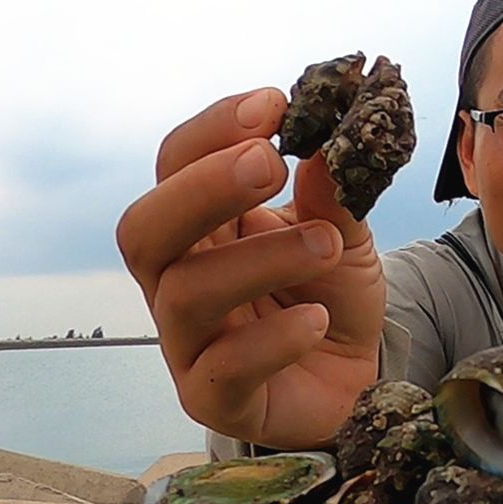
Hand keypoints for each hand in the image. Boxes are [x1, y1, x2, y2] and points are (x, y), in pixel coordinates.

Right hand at [117, 89, 386, 449]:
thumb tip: (327, 136)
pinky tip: (313, 319)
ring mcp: (189, 343)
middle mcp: (177, 280)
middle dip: (202, 189)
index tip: (275, 105)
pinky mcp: (214, 399)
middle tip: (269, 161)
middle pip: (145, 229)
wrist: (356, 379)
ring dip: (259, 258)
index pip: (176, 165)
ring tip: (326, 245)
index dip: (215, 130)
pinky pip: (224, 368)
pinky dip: (271, 339)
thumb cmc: (330, 300)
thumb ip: (333, 194)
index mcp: (201, 227)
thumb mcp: (343, 238)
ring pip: (186, 294)